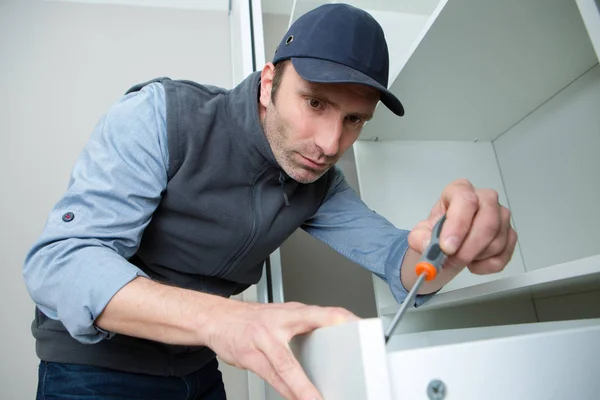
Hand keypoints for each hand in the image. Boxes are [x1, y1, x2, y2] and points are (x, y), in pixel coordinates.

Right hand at [206, 299, 358, 399]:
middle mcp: (278, 323)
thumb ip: (305, 324)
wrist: (217, 318)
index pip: (321, 312)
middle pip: (306, 335)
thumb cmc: (253, 319)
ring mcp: (263, 341)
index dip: (340, 317)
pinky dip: (287, 391)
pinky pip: (272, 378)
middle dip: (326, 351)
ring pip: (287, 366)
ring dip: (303, 388)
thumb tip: (332, 334)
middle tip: (345, 368)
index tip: (359, 327)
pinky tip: (298, 399)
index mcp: (290, 312)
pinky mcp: (250, 357)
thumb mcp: (281, 314)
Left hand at [408, 178, 517, 274]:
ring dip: (475, 257)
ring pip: (497, 241)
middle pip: (488, 221)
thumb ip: (420, 238)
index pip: (465, 200)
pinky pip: (504, 256)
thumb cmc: (437, 234)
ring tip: (459, 258)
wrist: (446, 247)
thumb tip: (428, 244)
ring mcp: (500, 216)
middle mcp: (485, 199)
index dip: (457, 225)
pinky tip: (473, 262)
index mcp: (460, 190)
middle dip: (469, 247)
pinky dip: (486, 266)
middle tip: (452, 261)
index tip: (447, 247)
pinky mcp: (510, 235)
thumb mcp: (420, 235)